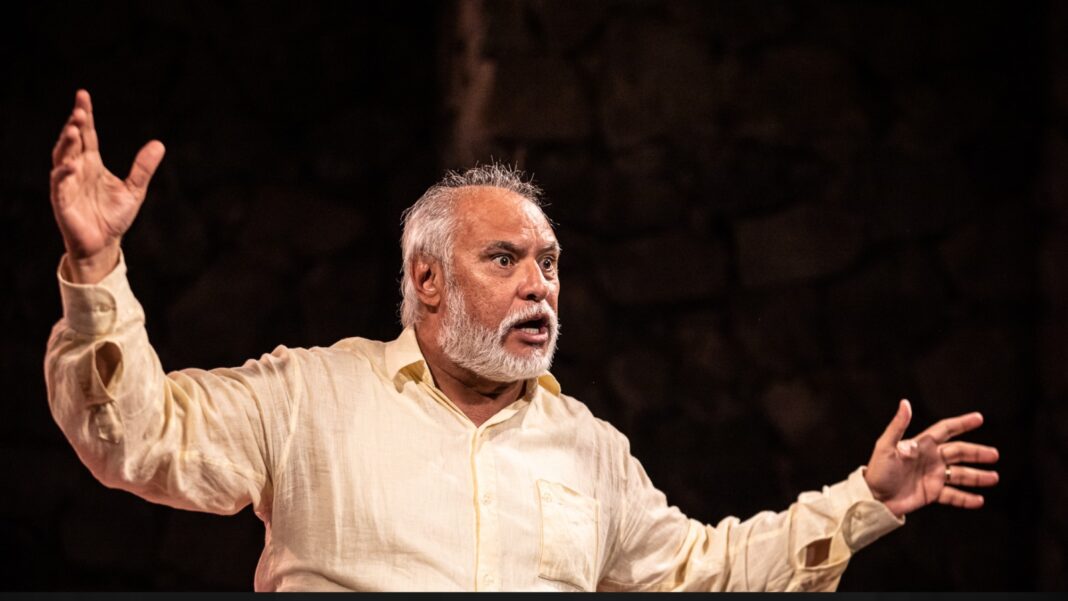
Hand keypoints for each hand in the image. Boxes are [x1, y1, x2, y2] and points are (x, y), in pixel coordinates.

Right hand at [50, 89, 164, 283]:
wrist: (104, 244)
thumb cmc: (114, 216)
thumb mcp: (134, 189)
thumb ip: (143, 167)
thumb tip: (159, 143)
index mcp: (93, 163)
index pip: (87, 134)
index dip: (84, 115)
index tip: (83, 95)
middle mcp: (77, 169)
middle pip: (73, 142)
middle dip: (74, 125)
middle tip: (79, 110)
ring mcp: (67, 184)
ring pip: (62, 158)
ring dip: (66, 144)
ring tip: (73, 129)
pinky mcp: (62, 202)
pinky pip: (60, 185)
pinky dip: (63, 175)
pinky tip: (70, 166)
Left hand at [863, 399, 998, 516]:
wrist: (873, 497)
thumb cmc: (878, 470)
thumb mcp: (886, 446)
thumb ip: (898, 426)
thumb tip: (905, 403)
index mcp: (922, 445)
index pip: (946, 430)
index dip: (962, 423)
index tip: (979, 418)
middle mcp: (930, 459)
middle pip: (959, 453)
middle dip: (977, 453)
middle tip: (994, 454)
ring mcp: (932, 476)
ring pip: (960, 475)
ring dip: (977, 476)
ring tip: (994, 477)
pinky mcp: (931, 493)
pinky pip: (953, 496)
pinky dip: (966, 499)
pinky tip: (980, 500)